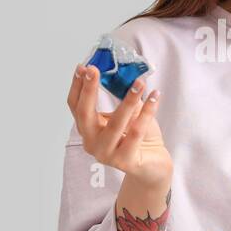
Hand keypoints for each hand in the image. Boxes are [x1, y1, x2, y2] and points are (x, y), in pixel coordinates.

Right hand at [67, 64, 171, 185]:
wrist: (153, 164)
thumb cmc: (137, 136)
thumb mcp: (127, 112)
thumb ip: (122, 95)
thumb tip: (124, 70)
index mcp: (88, 129)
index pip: (75, 105)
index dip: (77, 85)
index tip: (83, 66)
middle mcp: (92, 142)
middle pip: (84, 114)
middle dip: (89, 90)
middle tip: (95, 69)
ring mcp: (106, 154)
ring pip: (115, 123)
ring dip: (127, 100)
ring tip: (139, 82)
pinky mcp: (125, 161)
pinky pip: (136, 132)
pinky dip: (147, 113)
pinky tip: (155, 97)